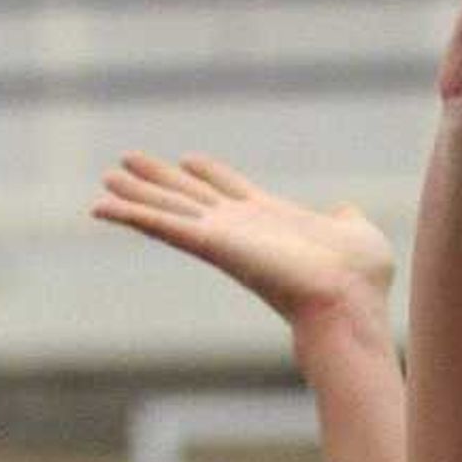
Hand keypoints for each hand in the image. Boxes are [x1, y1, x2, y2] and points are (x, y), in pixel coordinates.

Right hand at [91, 153, 392, 327]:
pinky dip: (131, 216)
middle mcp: (242, 228)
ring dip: (135, 196)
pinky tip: (100, 207)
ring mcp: (224, 237)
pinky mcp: (212, 245)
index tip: (188, 159)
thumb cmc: (360, 278)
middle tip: (126, 163)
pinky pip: (162, 227)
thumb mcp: (359, 234)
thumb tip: (345, 210)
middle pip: (191, 197)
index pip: (231, 190)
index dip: (209, 173)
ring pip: (169, 210)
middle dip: (160, 180)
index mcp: (273, 218)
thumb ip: (347, 219)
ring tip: (104, 180)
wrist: (348, 302)